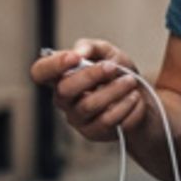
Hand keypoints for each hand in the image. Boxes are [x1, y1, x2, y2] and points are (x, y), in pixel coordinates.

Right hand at [30, 38, 150, 143]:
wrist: (141, 97)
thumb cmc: (117, 74)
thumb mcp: (108, 52)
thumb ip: (92, 47)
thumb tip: (79, 52)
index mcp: (61, 76)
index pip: (40, 72)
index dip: (52, 65)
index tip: (75, 57)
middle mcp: (64, 99)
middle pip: (64, 90)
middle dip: (91, 75)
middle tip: (113, 67)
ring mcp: (76, 118)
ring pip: (88, 105)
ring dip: (113, 90)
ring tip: (131, 81)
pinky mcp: (93, 132)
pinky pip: (107, 121)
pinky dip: (125, 106)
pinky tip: (134, 97)